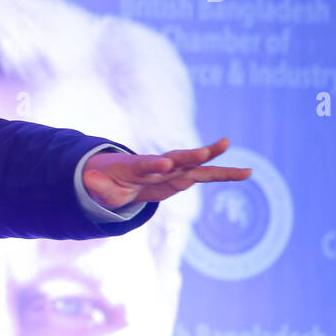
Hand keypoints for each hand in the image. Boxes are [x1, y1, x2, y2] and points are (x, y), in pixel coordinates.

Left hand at [83, 136, 250, 210]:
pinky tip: (247, 172)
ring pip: (196, 167)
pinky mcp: (182, 177)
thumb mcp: (98, 186)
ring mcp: (172, 170)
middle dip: (192, 156)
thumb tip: (89, 178)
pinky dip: (223, 173)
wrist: (118, 176)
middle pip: (177, 160)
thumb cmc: (108, 180)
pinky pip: (204, 174)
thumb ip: (97, 184)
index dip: (154, 164)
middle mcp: (158, 165)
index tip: (165, 164)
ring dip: (217, 164)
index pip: (145, 164)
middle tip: (209, 150)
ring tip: (245, 168)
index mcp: (135, 167)